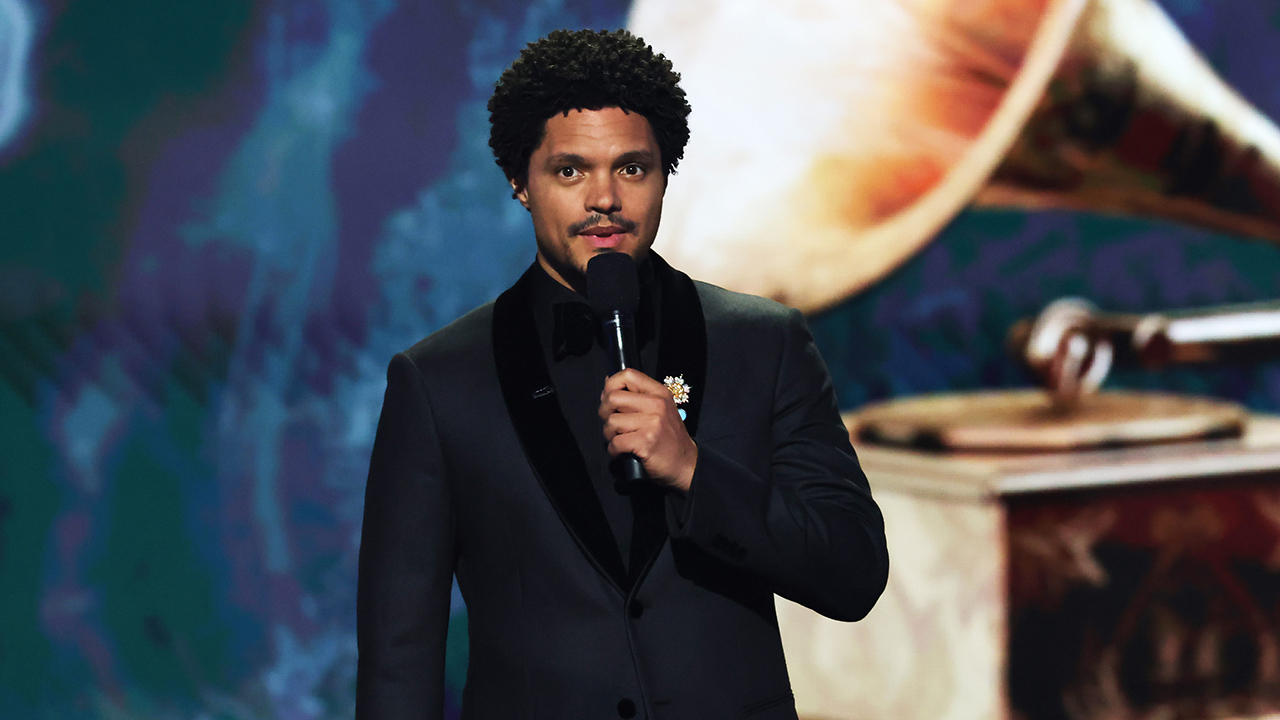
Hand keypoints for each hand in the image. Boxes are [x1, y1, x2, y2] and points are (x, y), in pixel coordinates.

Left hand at [599, 368, 696, 491]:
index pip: (628, 375)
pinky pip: (615, 442)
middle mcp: (656, 405)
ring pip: (611, 421)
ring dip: (609, 434)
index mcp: (659, 393)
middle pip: (613, 398)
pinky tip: (622, 452)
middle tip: (612, 424)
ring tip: (619, 439)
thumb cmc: (669, 438)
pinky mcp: (646, 442)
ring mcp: (652, 423)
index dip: (611, 385)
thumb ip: (637, 396)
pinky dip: (614, 450)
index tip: (609, 398)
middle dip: (604, 412)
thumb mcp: (660, 409)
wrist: (686, 464)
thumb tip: (608, 385)